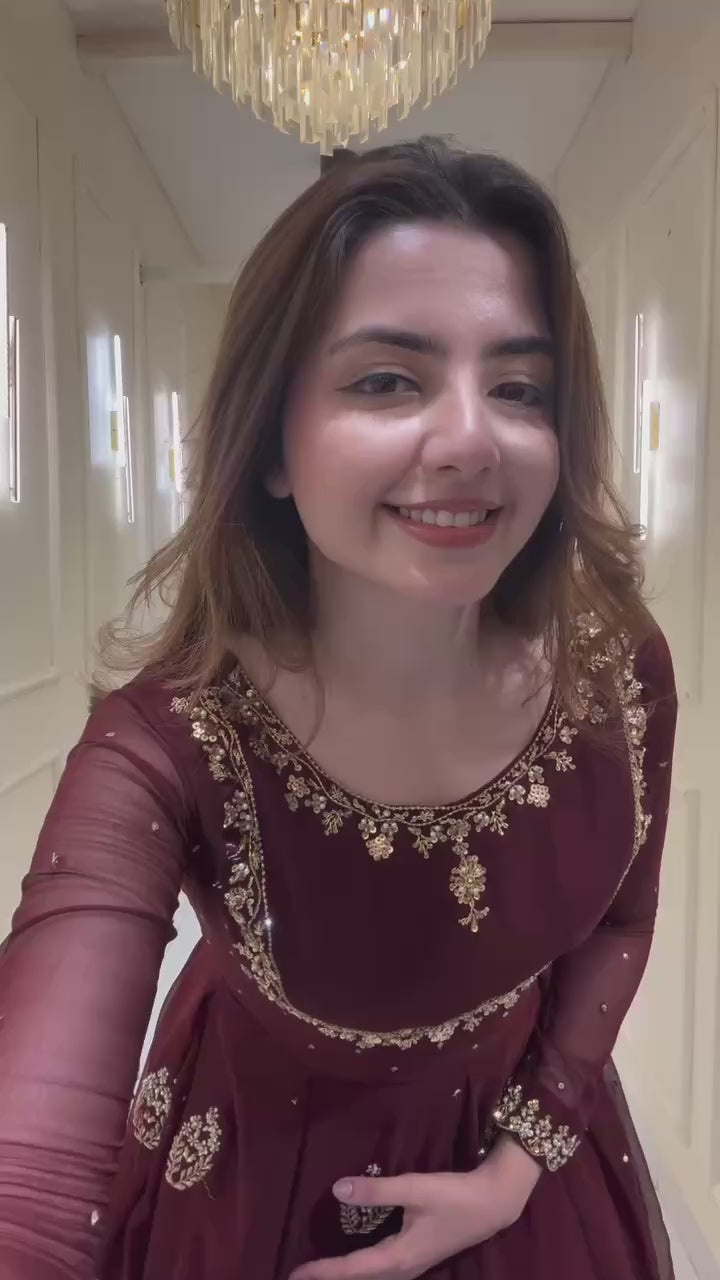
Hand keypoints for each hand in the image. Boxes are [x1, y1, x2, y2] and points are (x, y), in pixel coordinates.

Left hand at [288, 1141, 540, 1279]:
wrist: (493, 1204)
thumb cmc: (454, 1196)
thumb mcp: (414, 1189)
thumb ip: (377, 1190)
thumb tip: (337, 1189)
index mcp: (397, 1258)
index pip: (351, 1269)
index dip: (322, 1271)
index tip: (295, 1273)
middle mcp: (402, 1269)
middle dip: (329, 1279)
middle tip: (300, 1277)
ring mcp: (411, 1266)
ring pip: (370, 1278)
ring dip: (345, 1276)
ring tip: (320, 1272)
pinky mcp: (417, 1257)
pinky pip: (380, 1271)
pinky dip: (361, 1270)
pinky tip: (354, 1261)